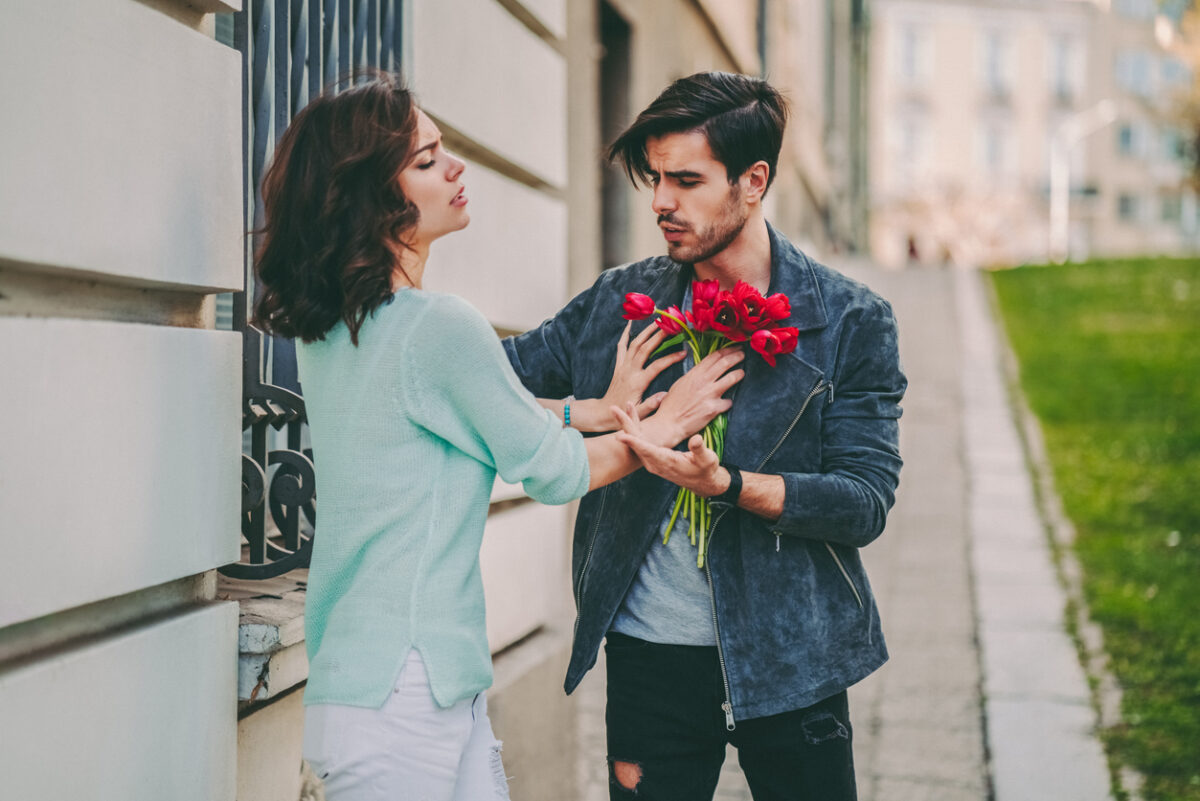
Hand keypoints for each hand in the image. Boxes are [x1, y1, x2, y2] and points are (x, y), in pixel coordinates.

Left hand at [593, 321, 686, 428]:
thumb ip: (652, 404)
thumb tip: (665, 395)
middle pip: (645, 349)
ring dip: (645, 332)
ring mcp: (623, 366)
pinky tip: (630, 324)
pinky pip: (621, 347)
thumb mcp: (640, 412)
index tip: (683, 353)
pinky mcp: (618, 365)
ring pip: (634, 344)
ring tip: (657, 321)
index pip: (657, 366)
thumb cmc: (625, 413)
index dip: (671, 358)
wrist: (604, 412)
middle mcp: (630, 371)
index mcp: (638, 382)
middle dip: (658, 336)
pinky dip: (625, 334)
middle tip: (670, 326)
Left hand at [613, 404, 728, 496]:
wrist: (703, 482)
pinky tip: (631, 419)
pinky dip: (634, 430)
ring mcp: (652, 462)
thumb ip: (700, 449)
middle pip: (635, 443)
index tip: (621, 435)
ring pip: (635, 442)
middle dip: (625, 425)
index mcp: (666, 461)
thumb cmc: (706, 469)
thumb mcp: (707, 459)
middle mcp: (655, 463)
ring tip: (619, 408)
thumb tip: (696, 439)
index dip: (634, 442)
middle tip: (613, 409)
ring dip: (627, 425)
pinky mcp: (653, 458)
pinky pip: (639, 443)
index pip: (646, 450)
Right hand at [634, 346, 743, 446]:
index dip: (727, 350)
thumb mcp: (680, 383)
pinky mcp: (714, 409)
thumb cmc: (672, 404)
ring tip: (742, 373)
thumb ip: (694, 375)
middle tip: (743, 354)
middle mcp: (703, 382)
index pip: (714, 356)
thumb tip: (704, 368)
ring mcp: (709, 394)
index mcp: (694, 374)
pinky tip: (727, 402)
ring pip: (731, 378)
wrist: (669, 423)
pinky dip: (728, 402)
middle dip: (737, 356)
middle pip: (725, 363)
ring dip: (739, 373)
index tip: (734, 347)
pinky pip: (728, 402)